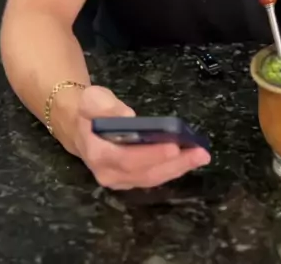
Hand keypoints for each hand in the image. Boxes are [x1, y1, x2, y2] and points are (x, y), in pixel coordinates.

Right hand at [71, 86, 210, 189]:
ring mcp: (120, 180)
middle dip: (174, 163)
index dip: (150, 154)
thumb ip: (106, 106)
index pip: (126, 159)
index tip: (173, 145)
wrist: (80, 126)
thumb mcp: (92, 99)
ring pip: (152, 179)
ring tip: (201, 155)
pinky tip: (190, 159)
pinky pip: (153, 178)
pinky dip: (173, 169)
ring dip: (179, 168)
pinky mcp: (130, 180)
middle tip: (199, 152)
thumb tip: (129, 116)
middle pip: (145, 173)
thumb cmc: (89, 111)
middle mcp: (109, 174)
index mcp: (98, 154)